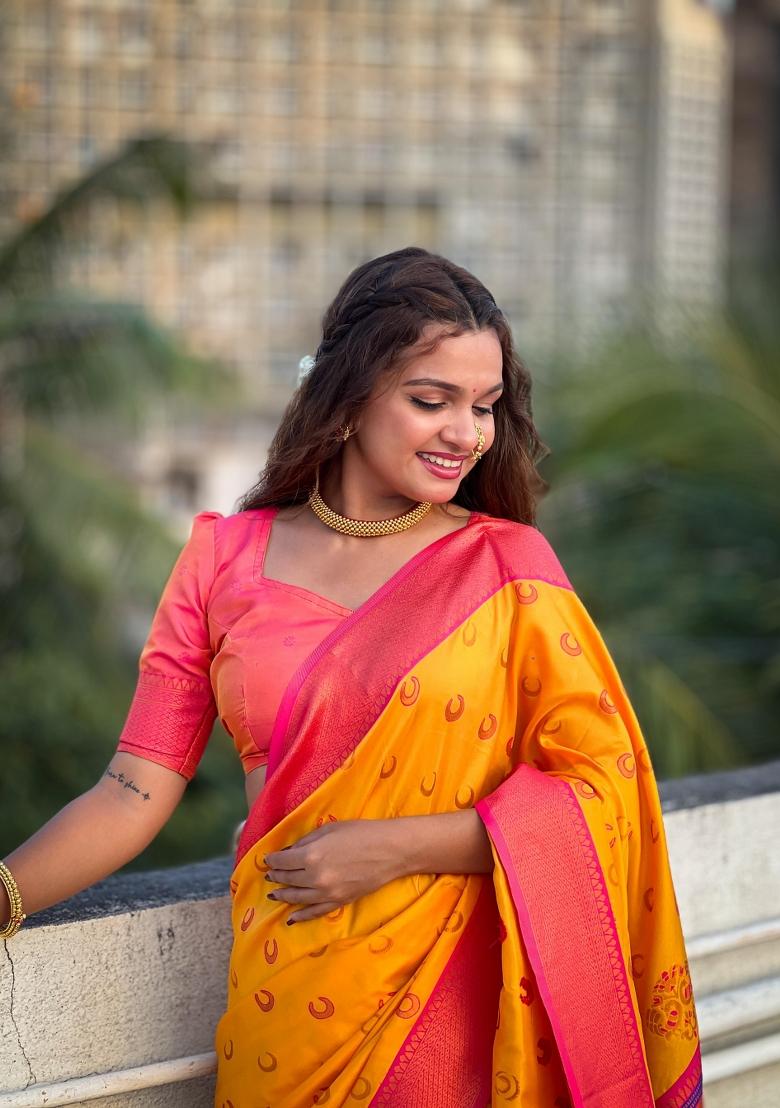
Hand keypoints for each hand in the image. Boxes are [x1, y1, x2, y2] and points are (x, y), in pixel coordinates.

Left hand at [263, 818, 400, 923]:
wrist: (389, 850)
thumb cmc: (360, 833)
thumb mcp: (329, 830)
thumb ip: (306, 842)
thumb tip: (289, 853)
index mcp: (310, 856)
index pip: (282, 861)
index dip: (272, 861)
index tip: (268, 860)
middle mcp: (314, 878)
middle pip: (288, 879)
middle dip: (276, 877)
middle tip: (270, 875)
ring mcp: (326, 893)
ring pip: (297, 898)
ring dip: (283, 895)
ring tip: (274, 893)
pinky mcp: (338, 903)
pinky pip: (314, 912)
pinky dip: (301, 916)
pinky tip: (291, 917)